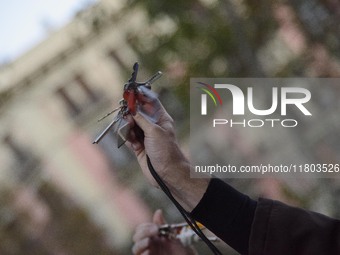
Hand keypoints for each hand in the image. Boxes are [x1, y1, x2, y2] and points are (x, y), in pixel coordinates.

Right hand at [126, 87, 209, 210]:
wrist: (167, 173)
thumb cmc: (166, 151)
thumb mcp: (154, 131)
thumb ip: (141, 119)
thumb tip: (131, 109)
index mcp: (161, 119)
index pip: (150, 103)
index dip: (140, 97)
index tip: (130, 92)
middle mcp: (153, 126)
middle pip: (137, 114)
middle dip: (130, 113)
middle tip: (125, 114)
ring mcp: (146, 137)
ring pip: (131, 126)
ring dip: (128, 127)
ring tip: (130, 131)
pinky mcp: (139, 147)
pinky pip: (129, 138)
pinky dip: (127, 138)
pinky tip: (132, 142)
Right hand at [132, 209, 196, 254]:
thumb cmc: (180, 250)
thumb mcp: (172, 235)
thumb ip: (163, 225)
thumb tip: (158, 211)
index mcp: (152, 236)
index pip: (140, 229)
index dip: (146, 226)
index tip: (156, 226)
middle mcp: (148, 245)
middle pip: (136, 237)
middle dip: (144, 232)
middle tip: (155, 231)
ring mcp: (149, 253)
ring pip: (135, 248)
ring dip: (141, 243)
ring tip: (149, 241)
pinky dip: (143, 254)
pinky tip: (149, 251)